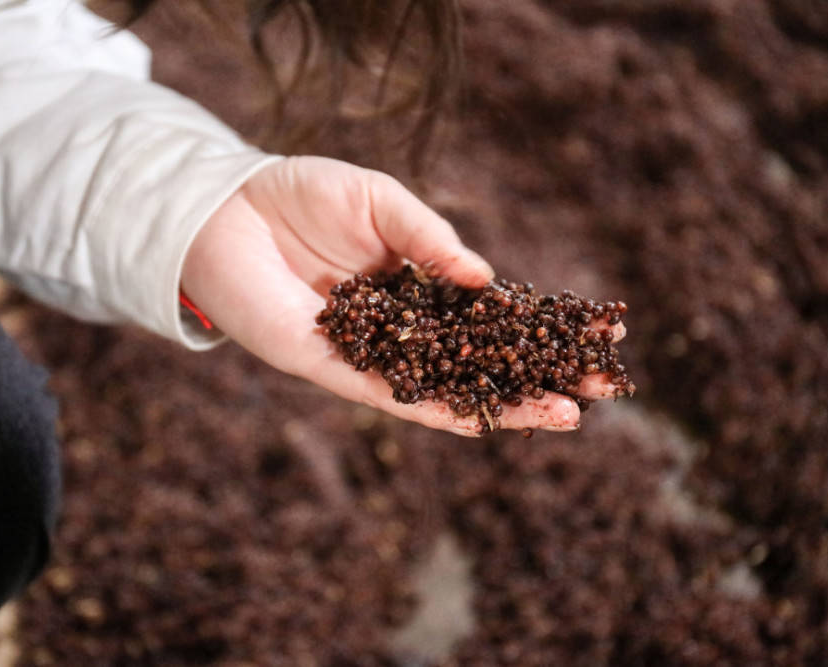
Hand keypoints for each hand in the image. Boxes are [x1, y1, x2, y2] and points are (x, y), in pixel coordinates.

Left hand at [182, 157, 625, 435]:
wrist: (223, 209)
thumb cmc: (299, 195)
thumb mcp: (379, 200)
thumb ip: (430, 239)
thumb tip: (486, 280)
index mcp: (419, 285)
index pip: (493, 315)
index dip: (544, 325)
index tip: (603, 332)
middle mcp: (404, 326)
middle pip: (482, 359)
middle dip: (541, 376)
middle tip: (603, 391)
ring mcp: (372, 352)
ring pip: (447, 387)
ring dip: (503, 404)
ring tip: (563, 416)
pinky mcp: (333, 367)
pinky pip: (390, 396)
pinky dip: (434, 411)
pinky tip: (479, 423)